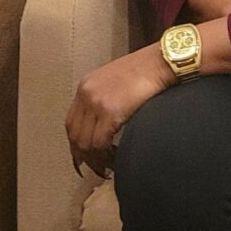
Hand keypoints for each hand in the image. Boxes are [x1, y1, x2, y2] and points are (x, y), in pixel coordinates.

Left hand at [66, 45, 172, 176]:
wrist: (160, 62)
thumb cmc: (144, 70)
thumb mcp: (114, 81)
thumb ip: (103, 99)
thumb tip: (103, 125)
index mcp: (85, 86)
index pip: (70, 123)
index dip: (75, 144)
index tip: (84, 158)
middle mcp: (86, 94)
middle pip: (74, 135)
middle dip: (83, 157)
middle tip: (96, 168)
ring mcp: (96, 103)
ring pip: (85, 143)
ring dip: (95, 159)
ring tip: (107, 166)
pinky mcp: (110, 112)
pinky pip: (100, 143)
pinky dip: (106, 156)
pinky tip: (115, 158)